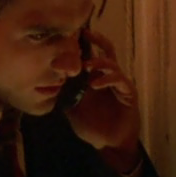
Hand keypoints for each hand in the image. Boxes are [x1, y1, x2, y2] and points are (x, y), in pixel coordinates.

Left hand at [64, 30, 140, 170]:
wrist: (109, 143)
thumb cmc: (93, 126)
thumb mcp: (72, 109)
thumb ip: (64, 95)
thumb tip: (47, 84)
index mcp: (95, 77)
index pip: (89, 56)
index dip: (81, 45)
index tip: (69, 35)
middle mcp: (108, 76)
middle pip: (105, 50)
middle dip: (96, 40)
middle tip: (84, 33)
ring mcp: (119, 83)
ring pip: (111, 63)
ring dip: (98, 62)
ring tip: (85, 66)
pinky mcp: (128, 92)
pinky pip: (119, 80)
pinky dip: (106, 79)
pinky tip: (95, 84)